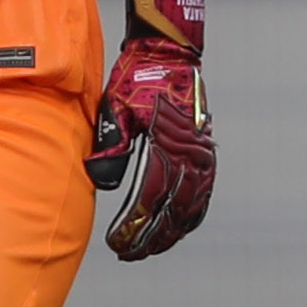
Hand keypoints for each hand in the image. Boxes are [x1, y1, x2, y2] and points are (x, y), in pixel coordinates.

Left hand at [90, 0, 213, 259]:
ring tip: (153, 248)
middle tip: (131, 255)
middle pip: (175, 209)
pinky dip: (193, 212)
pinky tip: (181, 227)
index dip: (135, 226)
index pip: (152, 198)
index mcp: (168, 143)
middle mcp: (192, 151)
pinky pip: (205, 190)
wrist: (167, 50)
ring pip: (193, 204)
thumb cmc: (135, 78)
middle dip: (153, 237)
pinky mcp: (205, 149)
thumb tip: (102, 183)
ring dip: (173, 230)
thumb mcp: (116, 108)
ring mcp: (203, 151)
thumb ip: (111, 146)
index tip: (117, 243)